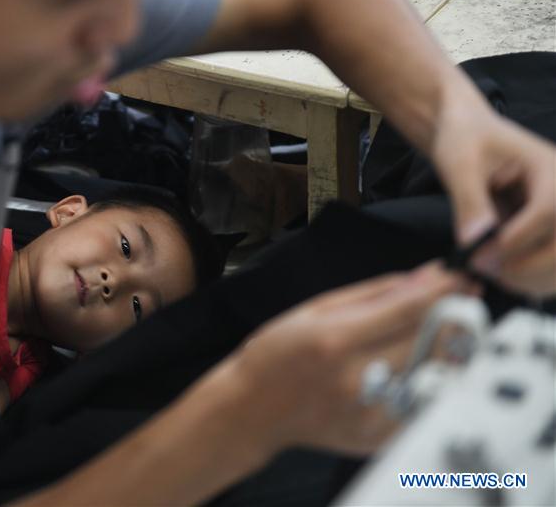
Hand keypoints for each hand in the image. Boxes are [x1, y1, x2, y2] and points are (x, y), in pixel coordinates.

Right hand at [229, 262, 463, 456]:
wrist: (252, 409)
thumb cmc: (276, 354)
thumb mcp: (316, 309)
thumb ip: (375, 294)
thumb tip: (424, 276)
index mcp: (336, 341)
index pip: (407, 311)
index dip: (441, 290)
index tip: (460, 277)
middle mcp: (355, 380)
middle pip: (428, 342)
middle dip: (452, 315)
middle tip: (462, 299)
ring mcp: (368, 413)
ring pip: (433, 374)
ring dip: (447, 347)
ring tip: (443, 329)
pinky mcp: (375, 436)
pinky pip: (421, 404)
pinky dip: (430, 381)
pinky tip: (421, 364)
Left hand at [432, 103, 555, 296]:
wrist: (471, 134)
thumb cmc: (466, 139)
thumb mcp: (460, 163)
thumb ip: (469, 201)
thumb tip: (473, 241)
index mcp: (551, 168)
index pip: (550, 209)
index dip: (517, 239)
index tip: (480, 257)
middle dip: (527, 265)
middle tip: (485, 271)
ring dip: (532, 277)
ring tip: (492, 275)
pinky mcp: (553, 230)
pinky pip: (554, 263)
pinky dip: (535, 278)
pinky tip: (505, 277)